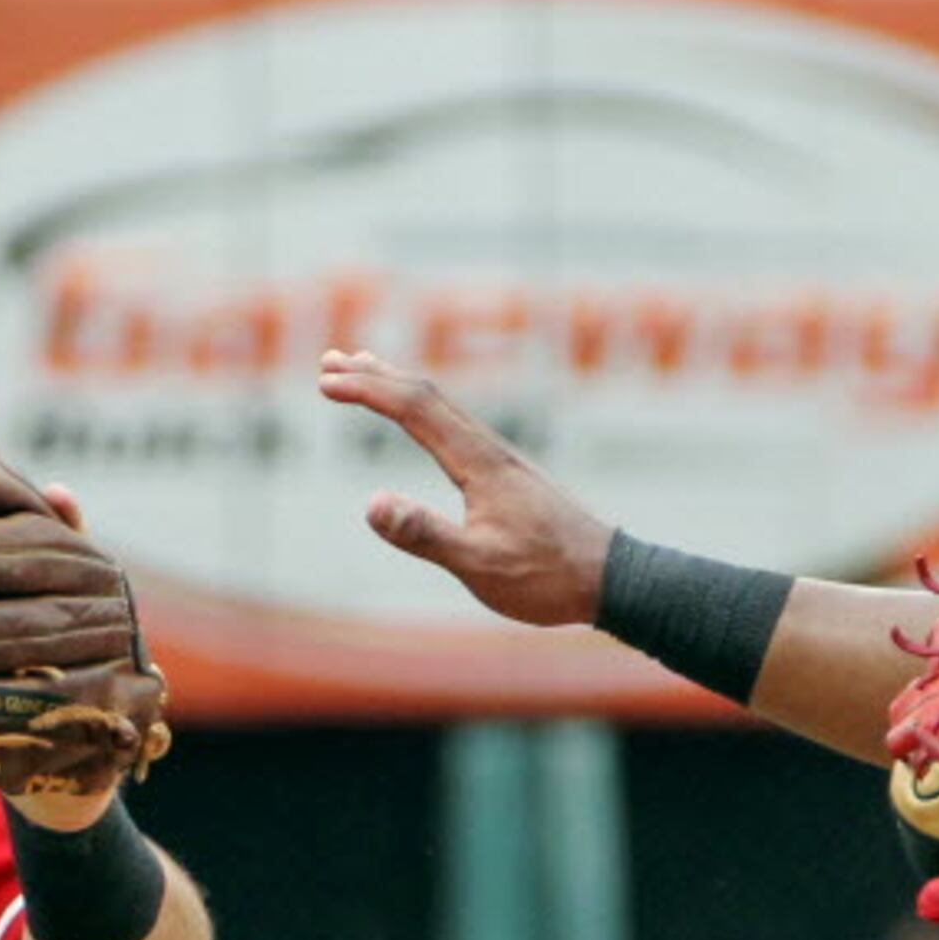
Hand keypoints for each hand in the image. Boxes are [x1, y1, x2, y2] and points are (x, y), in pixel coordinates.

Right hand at [315, 349, 614, 627]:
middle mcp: (490, 450)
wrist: (613, 579)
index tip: (325, 382)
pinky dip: (425, 408)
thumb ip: (425, 534)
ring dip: (398, 384)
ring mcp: (501, 459)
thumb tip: (371, 503)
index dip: (368, 390)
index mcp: (479, 463)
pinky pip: (456, 424)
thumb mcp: (479, 566)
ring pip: (442, 405)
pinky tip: (423, 420)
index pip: (415, 409)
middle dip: (375, 374)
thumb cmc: (547, 577)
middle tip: (329, 360)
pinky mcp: (508, 474)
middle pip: (426, 394)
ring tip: (364, 368)